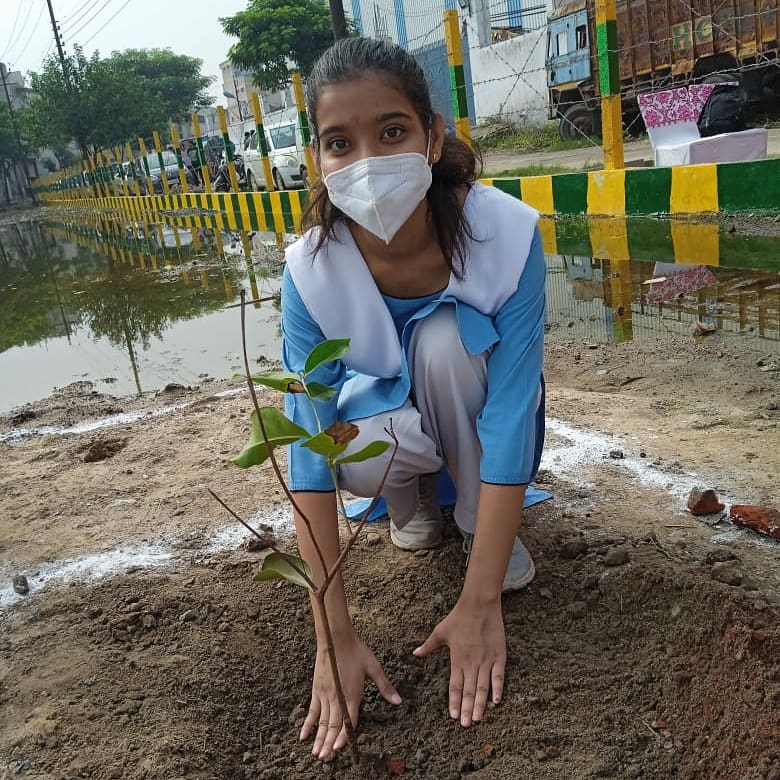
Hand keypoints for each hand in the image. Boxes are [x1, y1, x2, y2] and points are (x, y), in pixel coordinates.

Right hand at [300, 631, 401, 759]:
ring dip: (319, 738)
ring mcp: (325, 694)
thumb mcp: (374, 667)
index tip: (338, 749)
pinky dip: (308, 724)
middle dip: (329, 743)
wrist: (335, 638)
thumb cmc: (356, 651)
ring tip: (316, 754)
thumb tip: (398, 701)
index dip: (344, 735)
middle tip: (325, 758)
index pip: (348, 719)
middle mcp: (337, 696)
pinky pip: (312, 711)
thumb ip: (385, 686)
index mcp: (352, 693)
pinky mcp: (317, 689)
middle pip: (333, 724)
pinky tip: (303, 736)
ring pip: (322, 721)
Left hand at [413, 599, 504, 726]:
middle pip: (468, 690)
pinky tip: (496, 701)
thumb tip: (415, 654)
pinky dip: (498, 689)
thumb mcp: (440, 631)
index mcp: (457, 659)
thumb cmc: (458, 617)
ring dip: (480, 704)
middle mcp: (472, 662)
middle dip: (466, 709)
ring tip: (477, 718)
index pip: (454, 686)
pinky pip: (499, 676)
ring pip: (483, 687)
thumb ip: (428, 646)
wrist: (479, 604)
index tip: (452, 716)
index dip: (453, 701)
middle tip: (465, 725)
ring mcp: (486, 660)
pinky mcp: (499, 655)